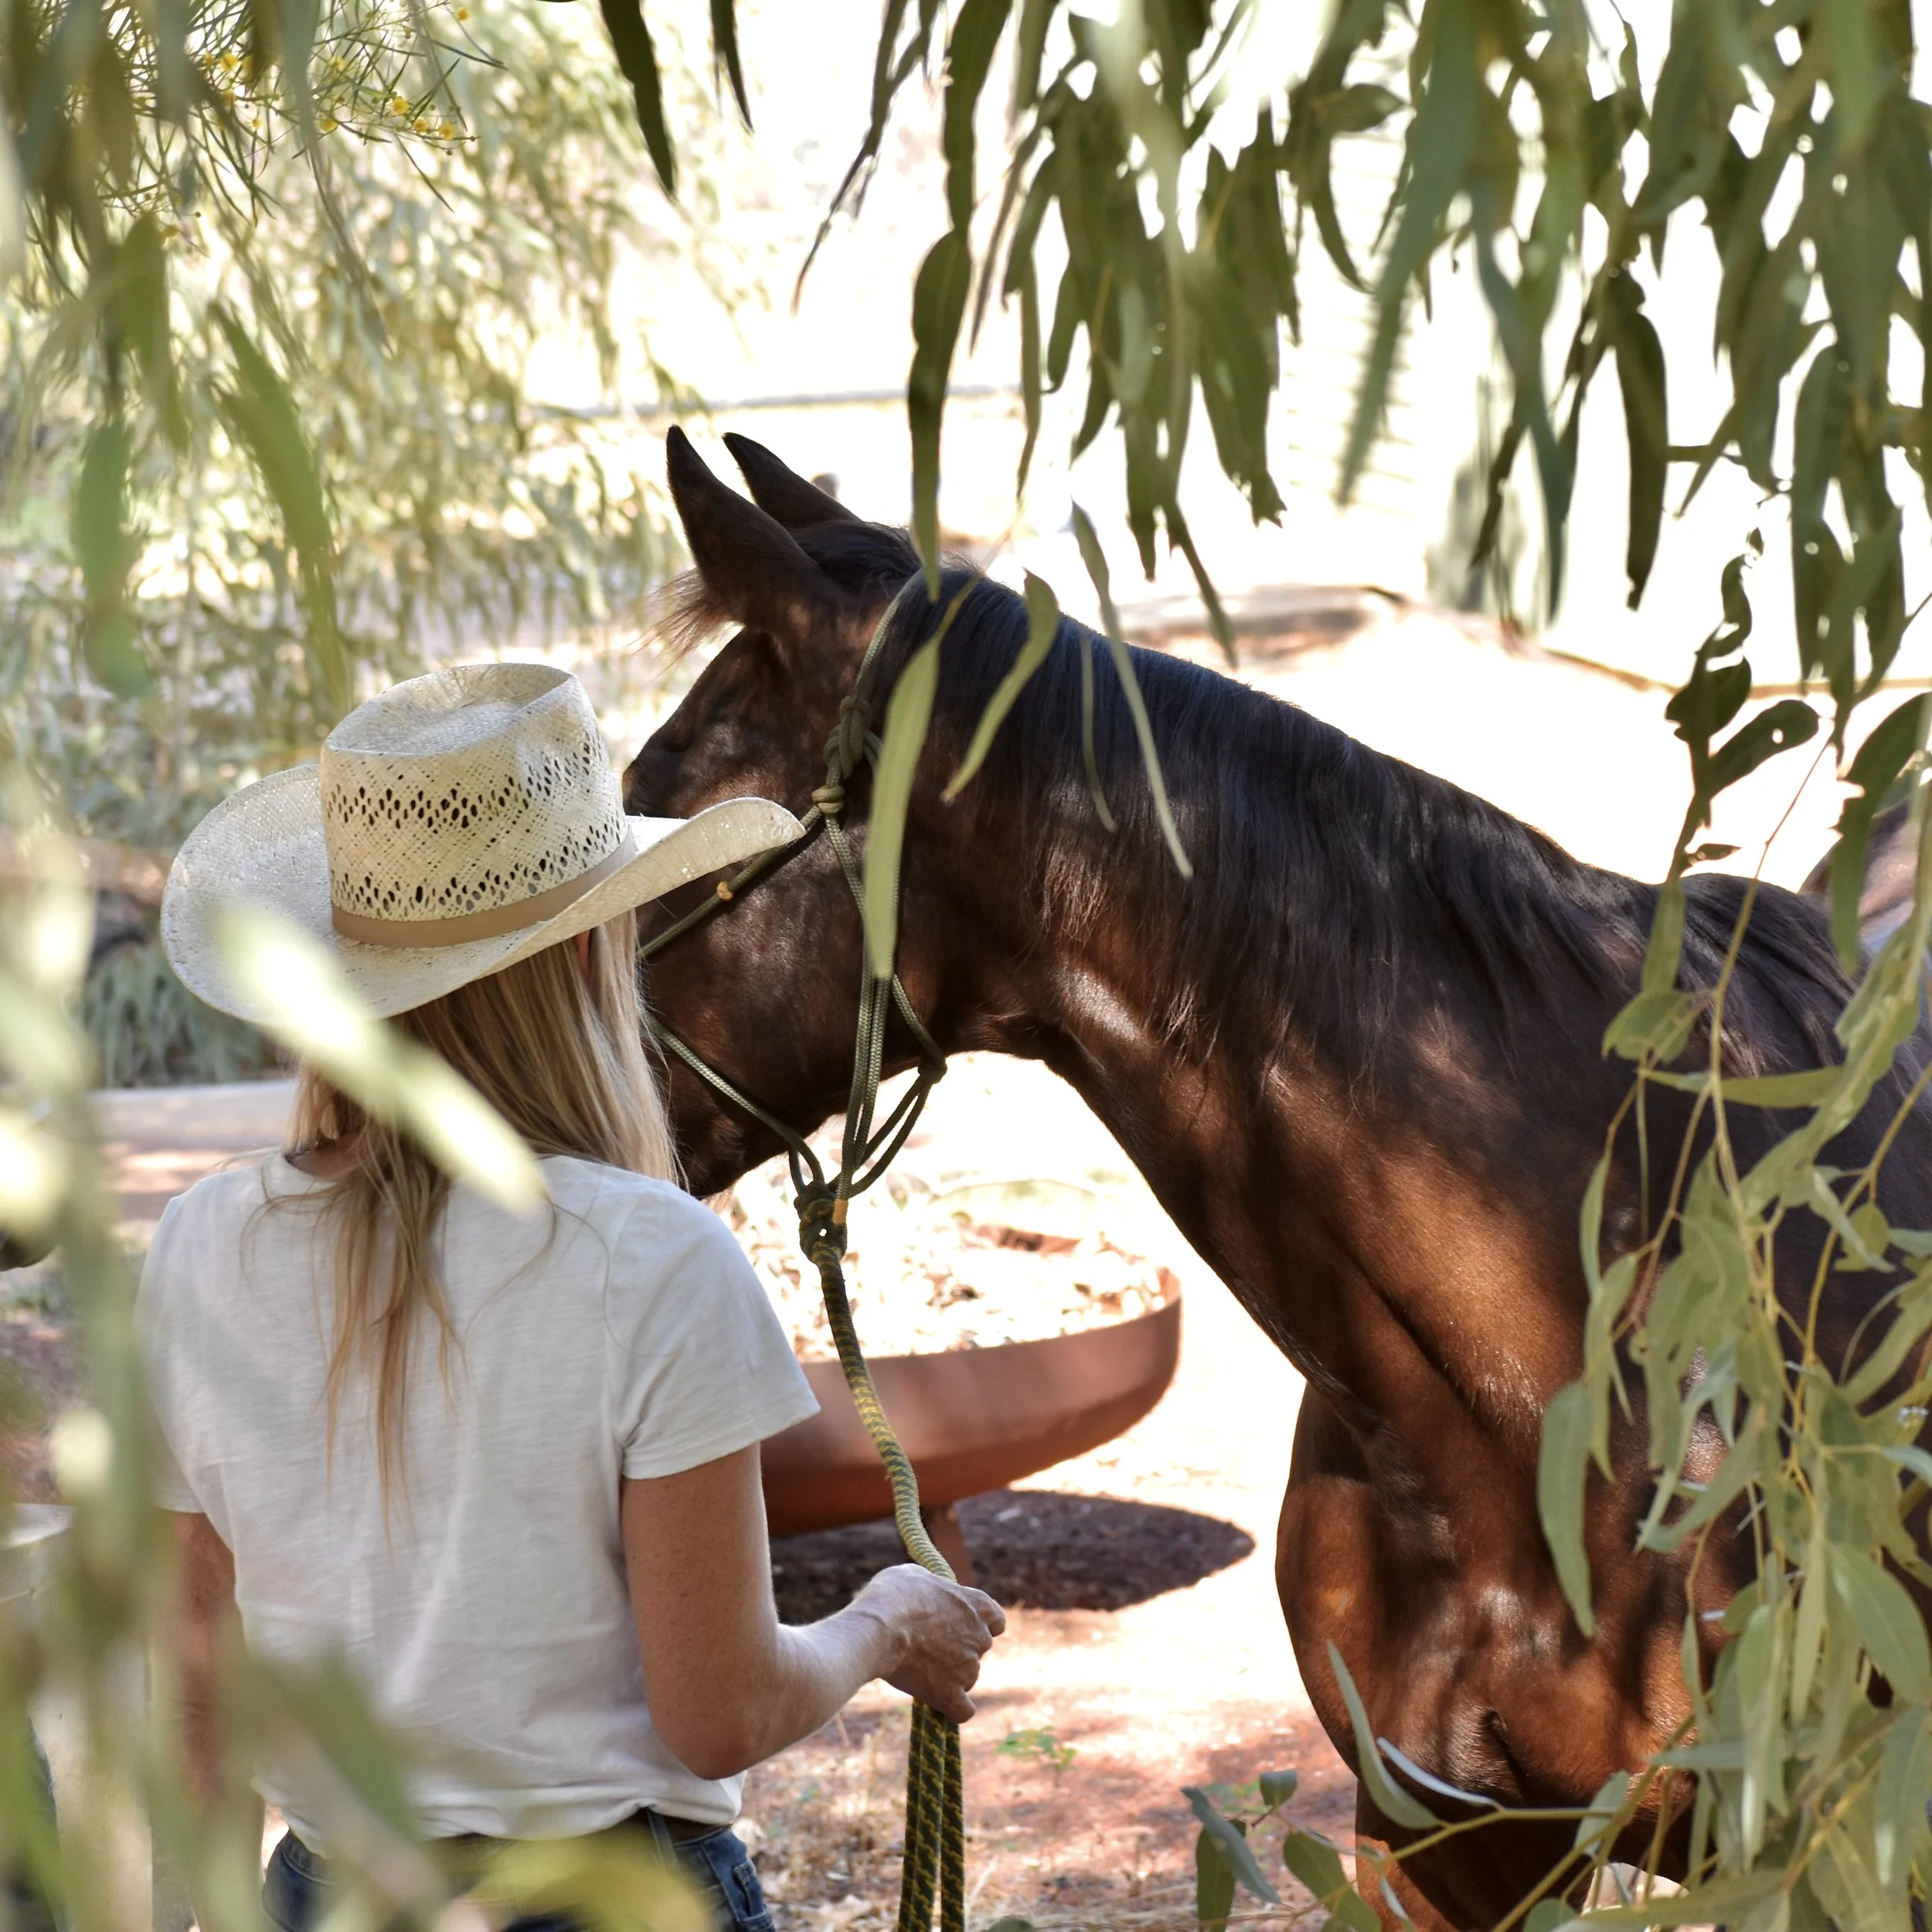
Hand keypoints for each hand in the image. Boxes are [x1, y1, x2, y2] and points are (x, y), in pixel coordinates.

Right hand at [852, 1564, 1005, 1721]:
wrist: (879, 1629)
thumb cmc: (893, 1596)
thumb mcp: (915, 1576)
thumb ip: (933, 1587)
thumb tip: (928, 1591)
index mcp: (977, 1605)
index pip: (996, 1620)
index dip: (978, 1624)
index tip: (959, 1625)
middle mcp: (980, 1637)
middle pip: (978, 1649)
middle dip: (958, 1649)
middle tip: (927, 1645)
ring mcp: (969, 1669)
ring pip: (967, 1678)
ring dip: (950, 1676)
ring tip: (917, 1668)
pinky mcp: (951, 1695)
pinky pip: (963, 1710)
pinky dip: (952, 1707)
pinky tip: (938, 1701)